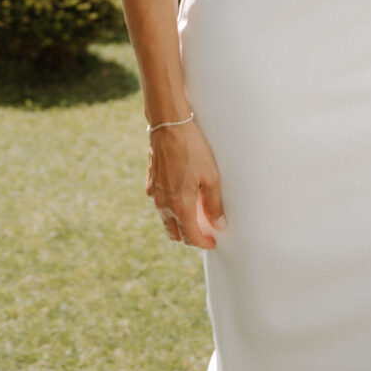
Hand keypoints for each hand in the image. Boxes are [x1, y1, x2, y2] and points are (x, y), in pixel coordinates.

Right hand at [147, 119, 225, 248]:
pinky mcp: (151, 182)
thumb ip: (214, 204)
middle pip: (175, 233)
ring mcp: (155, 194)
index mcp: (179, 206)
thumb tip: (219, 224)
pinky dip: (170, 208)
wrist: (169, 127)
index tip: (212, 242)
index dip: (203, 243)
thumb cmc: (192, 150)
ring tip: (195, 214)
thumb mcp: (211, 177)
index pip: (191, 237)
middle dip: (189, 237)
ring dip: (179, 222)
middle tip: (204, 232)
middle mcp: (163, 204)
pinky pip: (160, 204)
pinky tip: (181, 196)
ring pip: (166, 219)